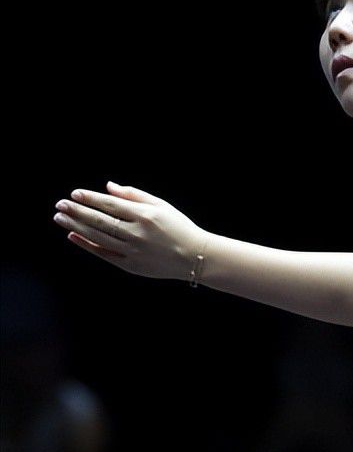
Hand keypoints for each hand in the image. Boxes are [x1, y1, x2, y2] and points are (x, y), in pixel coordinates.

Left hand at [53, 181, 210, 280]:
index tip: (74, 194)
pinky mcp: (130, 265)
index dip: (90, 198)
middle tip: (60, 205)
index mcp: (146, 215)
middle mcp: (137, 233)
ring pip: (97, 237)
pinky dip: (86, 245)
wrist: (193, 256)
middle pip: (99, 220)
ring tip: (60, 218)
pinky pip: (103, 253)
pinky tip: (73, 236)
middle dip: (77, 211)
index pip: (111, 205)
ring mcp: (132, 250)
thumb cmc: (178, 227)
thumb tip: (109, 187)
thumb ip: (134, 195)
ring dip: (76, 226)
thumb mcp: (161, 205)